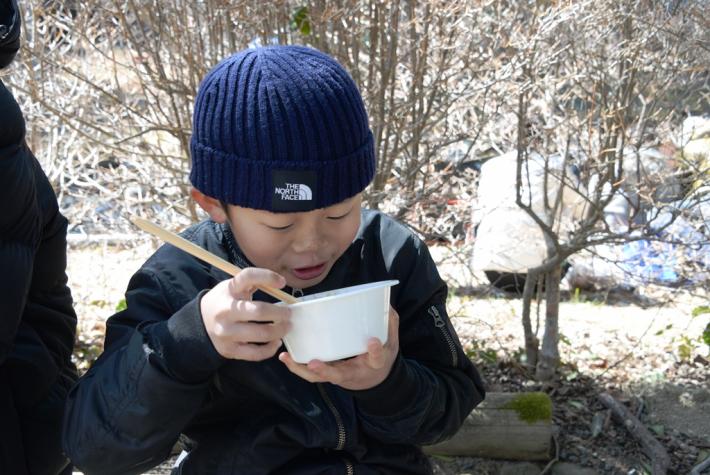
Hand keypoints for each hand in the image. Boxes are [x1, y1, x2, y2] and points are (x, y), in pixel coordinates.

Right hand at [200, 268, 290, 360]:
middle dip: (281, 313)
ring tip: (286, 327)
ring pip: (261, 334)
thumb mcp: (233, 286)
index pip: (248, 276)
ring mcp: (226, 332)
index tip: (282, 282)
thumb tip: (281, 283)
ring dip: (280, 331)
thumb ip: (253, 283)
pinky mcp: (229, 349)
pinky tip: (276, 342)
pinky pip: (256, 353)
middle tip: (289, 314)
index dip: (267, 277)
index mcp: (229, 290)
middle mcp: (225, 311)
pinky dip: (270, 349)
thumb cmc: (225, 301)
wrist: (201, 322)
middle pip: (259, 311)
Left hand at [278, 307, 399, 389]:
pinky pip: (311, 374)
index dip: (375, 351)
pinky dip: (297, 367)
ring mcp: (338, 375)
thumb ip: (389, 323)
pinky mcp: (328, 374)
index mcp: (374, 364)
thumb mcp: (391, 342)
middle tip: (313, 363)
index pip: (376, 358)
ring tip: (287, 357)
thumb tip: (384, 303)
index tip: (372, 341)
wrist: (374, 380)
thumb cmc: (381, 357)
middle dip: (324, 370)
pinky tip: (285, 356)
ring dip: (302, 369)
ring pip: (319, 378)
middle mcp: (354, 373)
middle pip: (337, 375)